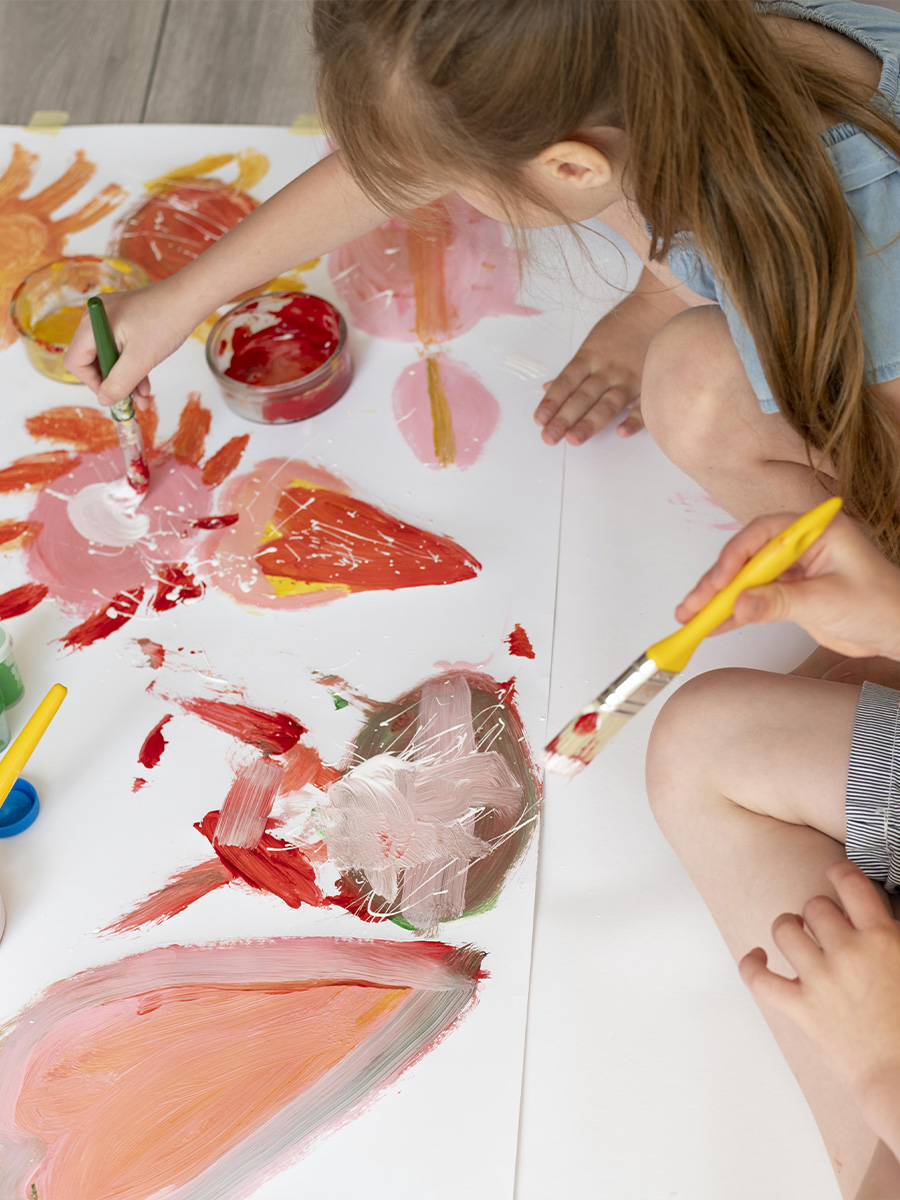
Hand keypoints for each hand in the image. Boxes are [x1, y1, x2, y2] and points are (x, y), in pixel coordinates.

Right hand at [63, 278, 201, 408]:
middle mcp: (97, 319)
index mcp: (93, 324)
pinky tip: (146, 385)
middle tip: (131, 401)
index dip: (92, 383)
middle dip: (112, 384)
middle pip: (92, 361)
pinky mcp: (126, 322)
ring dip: (125, 381)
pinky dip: (133, 368)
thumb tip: (104, 400)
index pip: (75, 362)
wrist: (190, 298)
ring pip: (110, 359)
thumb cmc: (166, 322)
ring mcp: (112, 320)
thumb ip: (119, 383)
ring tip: (144, 398)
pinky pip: (122, 350)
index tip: (113, 395)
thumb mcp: (140, 360)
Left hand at [535, 290, 661, 444]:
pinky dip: (634, 419)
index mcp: (590, 356)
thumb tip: (548, 388)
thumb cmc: (622, 327)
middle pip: (582, 397)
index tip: (539, 420)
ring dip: (589, 423)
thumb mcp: (592, 343)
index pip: (565, 383)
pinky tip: (621, 432)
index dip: (551, 402)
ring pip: (607, 404)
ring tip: (574, 439)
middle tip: (549, 437)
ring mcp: (629, 378)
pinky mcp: (649, 383)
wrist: (658, 308)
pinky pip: (643, 405)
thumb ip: (573, 370)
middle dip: (564, 418)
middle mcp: (607, 369)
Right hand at [676, 511, 899, 661]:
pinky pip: (752, 599)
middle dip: (718, 581)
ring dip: (717, 599)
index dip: (735, 556)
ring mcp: (791, 570)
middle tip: (694, 604)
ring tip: (691, 616)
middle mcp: (799, 546)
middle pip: (747, 556)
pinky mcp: (786, 592)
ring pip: (744, 579)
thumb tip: (740, 605)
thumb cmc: (882, 605)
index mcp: (815, 531)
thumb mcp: (828, 601)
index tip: (719, 582)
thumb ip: (781, 602)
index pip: (764, 534)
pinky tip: (712, 624)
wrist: (896, 631)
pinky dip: (731, 613)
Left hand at [739, 861, 899, 1148]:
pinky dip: (751, 964)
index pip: (849, 882)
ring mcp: (820, 980)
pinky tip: (758, 957)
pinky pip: (758, 979)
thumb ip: (895, 934)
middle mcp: (848, 952)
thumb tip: (888, 916)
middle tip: (829, 927)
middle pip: (815, 907)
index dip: (840, 872)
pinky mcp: (801, 1008)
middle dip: (820, 913)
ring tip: (798, 933)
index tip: (837, 874)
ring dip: (789, 928)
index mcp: (882, 938)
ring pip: (785, 930)